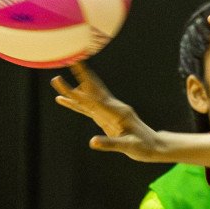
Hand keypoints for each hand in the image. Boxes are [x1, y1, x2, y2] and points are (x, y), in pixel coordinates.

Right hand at [50, 61, 171, 161]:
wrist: (153, 146)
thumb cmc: (143, 147)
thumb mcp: (128, 146)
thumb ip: (110, 144)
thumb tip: (92, 142)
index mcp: (117, 111)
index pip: (95, 98)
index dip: (82, 88)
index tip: (75, 81)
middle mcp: (112, 108)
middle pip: (92, 90)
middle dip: (80, 76)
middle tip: (69, 61)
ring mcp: (107, 111)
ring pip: (87, 97)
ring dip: (72, 89)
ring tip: (56, 80)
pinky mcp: (104, 118)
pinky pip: (86, 108)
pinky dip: (74, 103)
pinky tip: (61, 99)